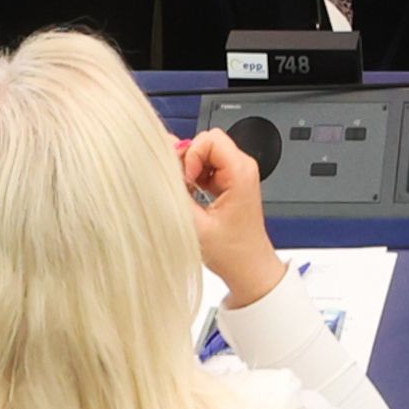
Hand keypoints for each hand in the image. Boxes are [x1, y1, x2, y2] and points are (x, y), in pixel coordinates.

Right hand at [182, 128, 281, 309]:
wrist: (249, 269)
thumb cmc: (232, 253)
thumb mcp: (196, 226)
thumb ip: (176, 193)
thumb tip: (158, 168)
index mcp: (240, 172)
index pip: (209, 139)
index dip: (191, 156)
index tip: (187, 181)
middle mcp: (242, 167)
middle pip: (206, 143)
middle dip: (188, 162)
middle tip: (184, 189)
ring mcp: (237, 174)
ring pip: (204, 154)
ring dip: (190, 171)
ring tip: (190, 197)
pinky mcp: (230, 182)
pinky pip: (207, 166)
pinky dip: (195, 179)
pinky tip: (194, 199)